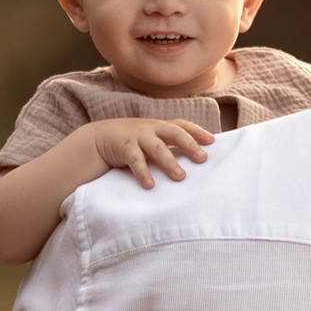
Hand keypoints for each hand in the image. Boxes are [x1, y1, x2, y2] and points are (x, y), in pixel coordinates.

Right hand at [88, 117, 214, 188]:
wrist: (97, 139)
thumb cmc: (131, 142)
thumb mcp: (150, 139)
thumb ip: (168, 145)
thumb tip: (195, 158)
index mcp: (160, 126)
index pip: (182, 125)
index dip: (197, 131)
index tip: (213, 141)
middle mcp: (151, 129)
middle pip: (174, 133)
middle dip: (189, 145)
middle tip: (202, 158)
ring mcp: (137, 136)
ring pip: (157, 148)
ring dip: (169, 162)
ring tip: (180, 177)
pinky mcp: (123, 147)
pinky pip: (135, 160)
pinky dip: (143, 173)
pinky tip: (150, 185)